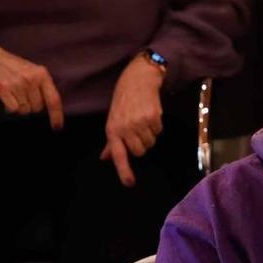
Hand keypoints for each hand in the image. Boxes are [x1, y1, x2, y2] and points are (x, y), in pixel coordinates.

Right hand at [0, 39, 63, 122]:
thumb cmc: (12, 66)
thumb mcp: (31, 70)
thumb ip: (41, 86)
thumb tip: (47, 107)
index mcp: (41, 74)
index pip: (53, 99)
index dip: (56, 115)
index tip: (57, 127)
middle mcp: (30, 79)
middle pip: (37, 108)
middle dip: (31, 106)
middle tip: (22, 95)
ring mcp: (17, 84)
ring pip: (24, 110)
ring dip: (19, 106)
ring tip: (13, 94)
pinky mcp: (3, 89)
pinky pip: (12, 109)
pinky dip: (9, 107)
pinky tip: (6, 97)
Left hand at [101, 55, 164, 187]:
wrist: (138, 80)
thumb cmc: (123, 101)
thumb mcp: (113, 120)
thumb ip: (111, 142)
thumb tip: (105, 158)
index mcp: (113, 130)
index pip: (118, 154)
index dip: (124, 170)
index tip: (129, 183)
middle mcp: (126, 128)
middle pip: (140, 152)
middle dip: (141, 146)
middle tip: (137, 133)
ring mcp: (140, 123)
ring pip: (150, 143)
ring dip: (149, 136)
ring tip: (143, 121)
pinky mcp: (153, 117)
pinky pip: (158, 131)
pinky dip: (156, 126)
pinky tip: (150, 115)